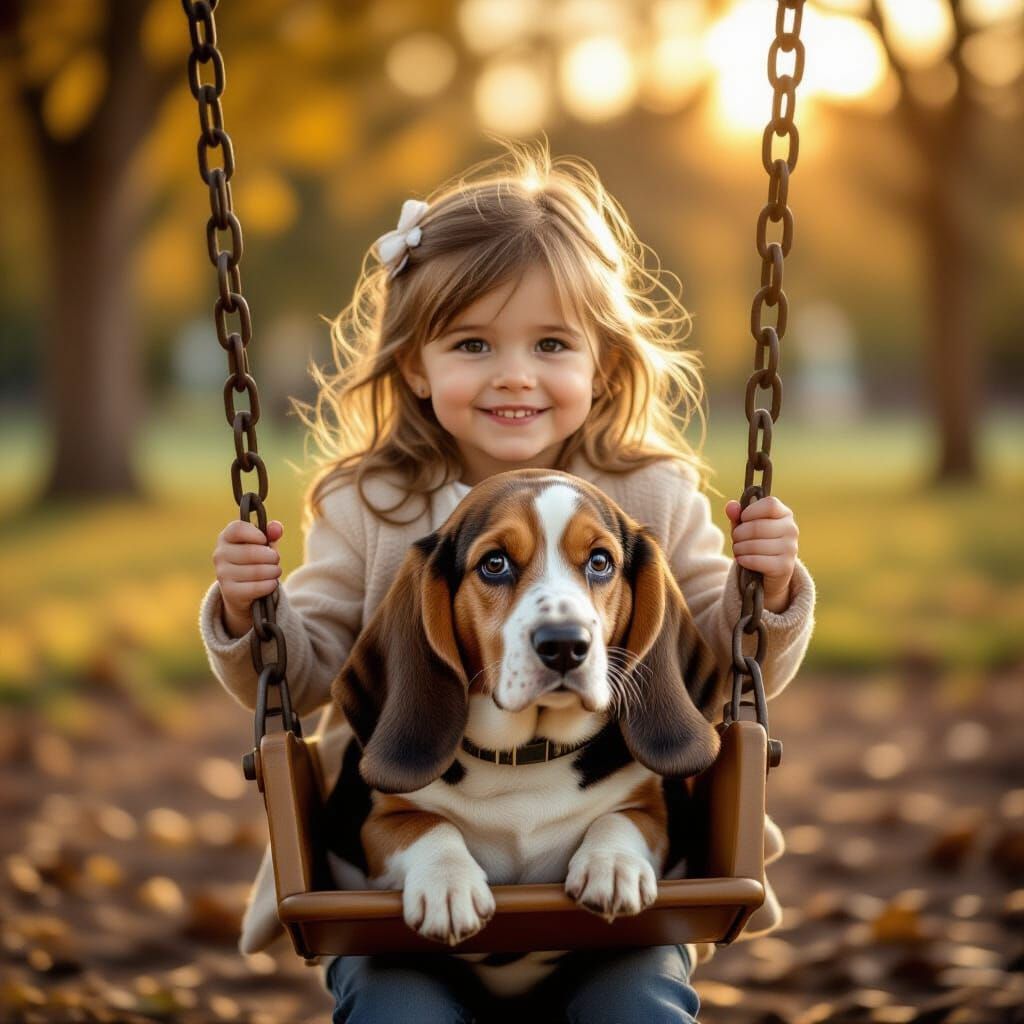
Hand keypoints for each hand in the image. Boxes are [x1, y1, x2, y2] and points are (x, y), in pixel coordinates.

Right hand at [212, 519, 283, 637]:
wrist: (242, 590)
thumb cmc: (254, 560)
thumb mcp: (263, 544)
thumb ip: (271, 532)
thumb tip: (277, 528)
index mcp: (226, 537)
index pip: (238, 529)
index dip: (256, 534)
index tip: (265, 540)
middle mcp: (220, 554)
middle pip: (252, 552)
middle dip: (271, 556)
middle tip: (276, 559)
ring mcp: (222, 573)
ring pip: (257, 571)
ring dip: (273, 571)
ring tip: (275, 571)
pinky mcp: (229, 591)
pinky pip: (256, 587)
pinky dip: (270, 585)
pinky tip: (272, 583)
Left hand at [725, 496, 797, 612]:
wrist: (768, 572)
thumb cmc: (756, 543)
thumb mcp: (745, 527)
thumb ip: (737, 515)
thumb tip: (731, 506)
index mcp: (785, 514)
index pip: (770, 504)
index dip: (750, 511)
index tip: (743, 519)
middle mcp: (791, 529)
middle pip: (757, 526)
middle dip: (739, 534)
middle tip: (736, 539)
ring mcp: (791, 549)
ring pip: (755, 545)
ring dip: (739, 548)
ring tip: (738, 550)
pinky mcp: (785, 567)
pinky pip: (757, 560)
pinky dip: (744, 560)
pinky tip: (742, 560)